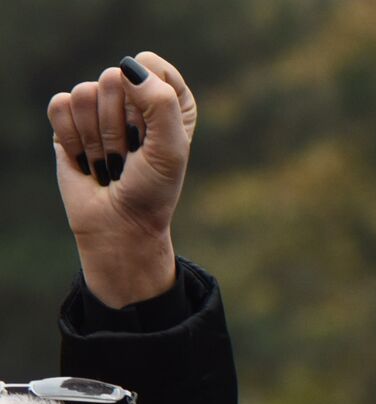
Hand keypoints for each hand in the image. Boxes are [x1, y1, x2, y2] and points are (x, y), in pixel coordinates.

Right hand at [48, 52, 197, 307]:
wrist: (118, 224)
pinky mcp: (69, 120)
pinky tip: (87, 159)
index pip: (149, 64)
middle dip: (119, 125)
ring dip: (96, 137)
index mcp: (169, 98)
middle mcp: (134, 97)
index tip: (153, 135)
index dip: (146, 102)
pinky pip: (59, 105)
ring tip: (110, 161)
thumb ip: (161, 103)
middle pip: (112, 78)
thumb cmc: (152, 189)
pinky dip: (73, 138)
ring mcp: (99, 106)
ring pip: (84, 93)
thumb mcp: (171, 150)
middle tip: (129, 155)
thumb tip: (127, 67)